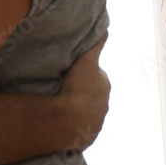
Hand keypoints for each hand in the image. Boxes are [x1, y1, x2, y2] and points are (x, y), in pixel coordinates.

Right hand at [57, 31, 109, 149]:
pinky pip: (80, 126)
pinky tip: (63, 119)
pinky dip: (74, 123)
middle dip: (82, 90)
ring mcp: (96, 121)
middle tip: (64, 87)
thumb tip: (104, 29)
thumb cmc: (79, 89)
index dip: (83, 72)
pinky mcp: (86, 135)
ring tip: (61, 104)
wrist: (71, 120)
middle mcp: (104, 104)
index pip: (95, 75)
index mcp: (104, 85)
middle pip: (92, 93)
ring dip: (77, 107)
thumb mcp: (86, 61)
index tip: (71, 72)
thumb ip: (95, 45)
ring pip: (87, 110)